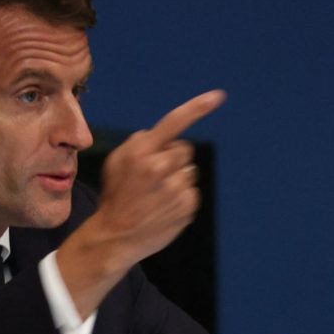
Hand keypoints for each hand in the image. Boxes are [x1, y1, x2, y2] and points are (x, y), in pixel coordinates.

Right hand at [57, 89, 225, 317]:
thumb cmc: (115, 196)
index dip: (197, 107)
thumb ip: (137, 144)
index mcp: (141, 153)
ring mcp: (176, 188)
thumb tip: (157, 135)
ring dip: (177, 178)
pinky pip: (191, 190)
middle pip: (184, 148)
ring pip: (189, 171)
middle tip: (153, 176)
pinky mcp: (187, 206)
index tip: (218, 96)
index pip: (174, 123)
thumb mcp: (114, 163)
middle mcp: (160, 168)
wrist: (115, 237)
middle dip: (172, 157)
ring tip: (156, 194)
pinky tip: (163, 206)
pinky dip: (180, 196)